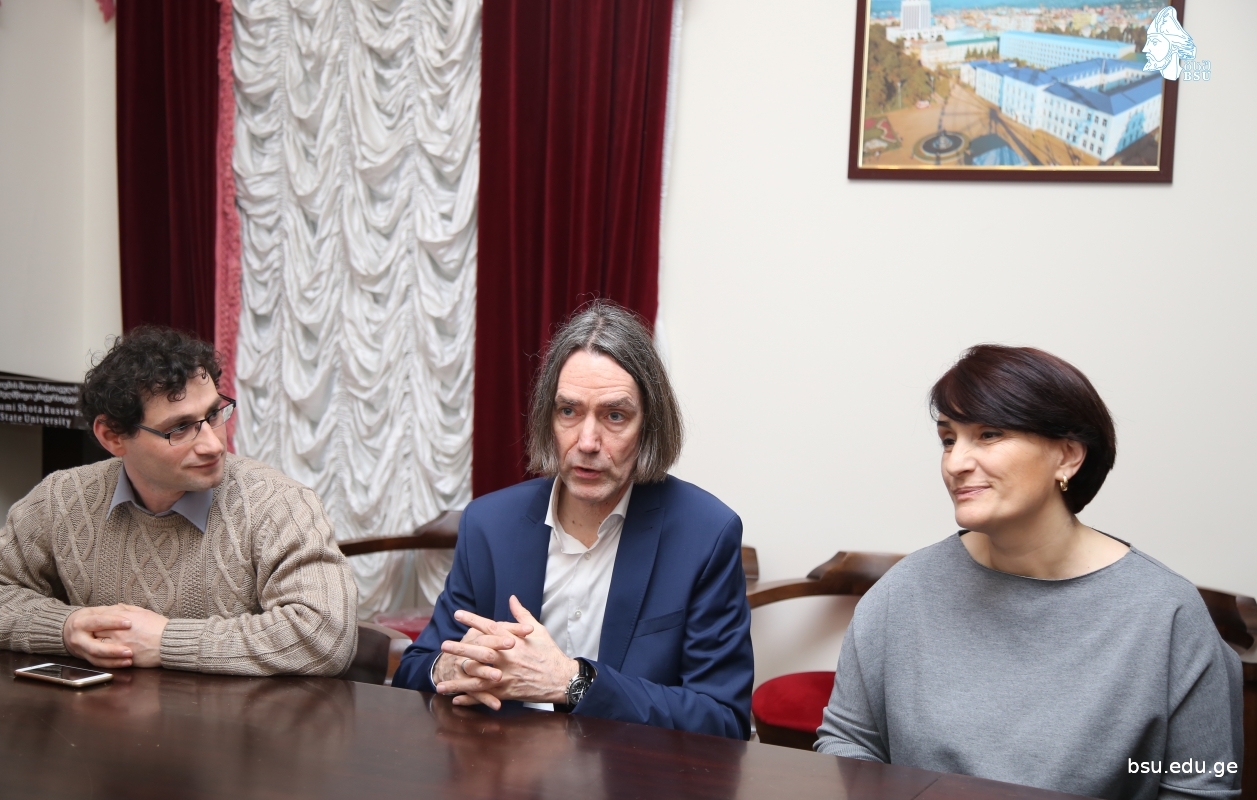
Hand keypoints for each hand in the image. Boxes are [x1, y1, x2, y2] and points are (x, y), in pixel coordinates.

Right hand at [63, 606, 135, 667]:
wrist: (66, 631)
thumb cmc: (86, 619)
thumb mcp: (95, 611)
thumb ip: (110, 611)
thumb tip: (128, 610)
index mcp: (81, 623)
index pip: (98, 622)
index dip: (113, 622)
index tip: (129, 623)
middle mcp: (78, 638)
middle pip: (95, 647)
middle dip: (113, 650)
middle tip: (129, 651)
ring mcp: (81, 650)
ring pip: (96, 658)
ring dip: (114, 661)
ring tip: (129, 660)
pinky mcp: (85, 658)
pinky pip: (98, 664)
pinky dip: (112, 664)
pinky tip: (124, 663)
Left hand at [87, 604, 168, 667]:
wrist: (168, 642)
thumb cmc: (159, 627)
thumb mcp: (144, 612)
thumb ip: (128, 608)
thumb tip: (118, 606)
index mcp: (123, 616)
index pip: (102, 616)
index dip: (98, 619)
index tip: (97, 622)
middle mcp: (117, 629)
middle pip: (95, 629)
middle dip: (92, 631)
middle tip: (91, 633)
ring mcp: (117, 643)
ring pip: (95, 643)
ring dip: (94, 643)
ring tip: (95, 644)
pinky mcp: (119, 655)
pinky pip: (103, 656)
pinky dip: (100, 655)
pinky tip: (102, 654)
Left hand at [437, 596, 577, 706]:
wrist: (561, 679)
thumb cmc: (549, 653)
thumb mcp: (539, 630)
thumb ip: (521, 615)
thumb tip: (512, 598)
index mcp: (514, 641)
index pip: (490, 627)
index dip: (473, 620)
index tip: (458, 614)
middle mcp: (508, 658)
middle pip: (479, 652)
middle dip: (460, 649)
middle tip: (444, 645)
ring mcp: (506, 676)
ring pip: (478, 679)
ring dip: (458, 681)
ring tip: (441, 683)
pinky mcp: (507, 692)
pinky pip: (485, 696)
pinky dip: (470, 698)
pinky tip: (456, 699)